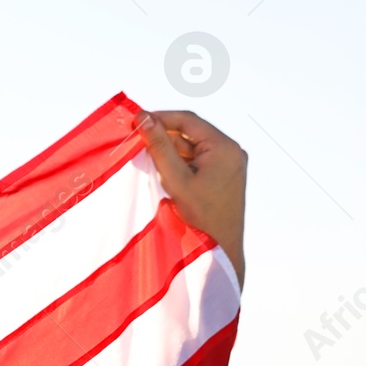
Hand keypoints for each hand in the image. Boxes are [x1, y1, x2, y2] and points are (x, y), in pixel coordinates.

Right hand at [136, 110, 246, 288]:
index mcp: (224, 147)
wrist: (221, 249)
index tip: (134, 122)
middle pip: (189, 133)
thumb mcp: (175, 179)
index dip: (159, 118)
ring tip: (144, 160)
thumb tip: (143, 117)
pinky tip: (160, 173)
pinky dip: (177, 163)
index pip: (187, 120)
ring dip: (168, 151)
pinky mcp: (222, 176)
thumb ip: (159, 146)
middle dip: (162, 136)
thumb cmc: (200, 217)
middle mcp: (230, 151)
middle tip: (134, 142)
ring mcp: (228, 164)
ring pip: (190, 148)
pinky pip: (196, 161)